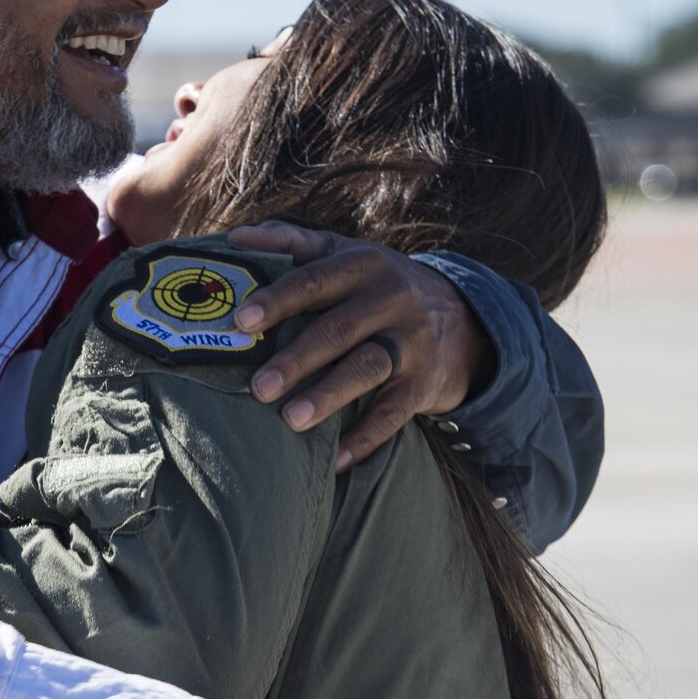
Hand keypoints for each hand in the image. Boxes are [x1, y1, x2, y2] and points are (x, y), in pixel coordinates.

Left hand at [228, 221, 489, 470]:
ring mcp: (411, 342)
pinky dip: (365, 439)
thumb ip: (291, 241)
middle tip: (256, 387)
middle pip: (338, 329)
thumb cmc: (376, 284)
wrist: (463, 316)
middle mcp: (390, 298)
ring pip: (367, 368)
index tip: (241, 322)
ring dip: (328, 396)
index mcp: (361, 264)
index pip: (314, 281)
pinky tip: (335, 461)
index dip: (277, 300)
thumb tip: (233, 237)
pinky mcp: (425, 382)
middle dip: (296, 359)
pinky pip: (394, 413)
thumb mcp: (343, 252)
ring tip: (291, 420)